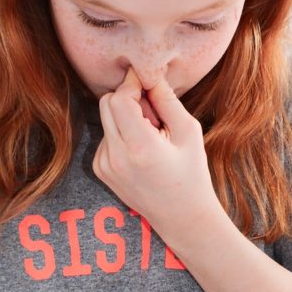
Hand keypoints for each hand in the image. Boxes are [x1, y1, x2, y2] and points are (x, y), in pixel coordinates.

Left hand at [93, 67, 220, 240]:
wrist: (181, 217)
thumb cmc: (191, 174)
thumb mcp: (188, 132)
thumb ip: (167, 100)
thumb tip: (150, 73)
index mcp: (139, 147)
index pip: (119, 98)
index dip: (132, 84)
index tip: (146, 80)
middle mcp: (115, 156)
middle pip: (106, 103)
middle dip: (128, 98)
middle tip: (153, 111)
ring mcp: (104, 165)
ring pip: (106, 118)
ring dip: (126, 117)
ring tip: (152, 136)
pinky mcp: (100, 170)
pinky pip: (106, 136)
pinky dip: (122, 134)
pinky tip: (142, 151)